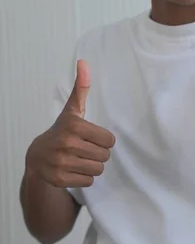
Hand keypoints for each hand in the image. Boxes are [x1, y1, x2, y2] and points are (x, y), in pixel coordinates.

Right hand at [26, 60, 114, 187]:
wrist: (37, 157)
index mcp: (74, 125)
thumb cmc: (62, 131)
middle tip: (85, 149)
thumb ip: (81, 88)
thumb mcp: (72, 110)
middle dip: (98, 154)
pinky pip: (89, 181)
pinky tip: (73, 169)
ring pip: (98, 169)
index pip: (109, 140)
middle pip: (105, 156)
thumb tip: (83, 61)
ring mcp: (62, 163)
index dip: (103, 140)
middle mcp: (67, 144)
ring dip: (92, 166)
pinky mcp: (60, 179)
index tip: (91, 138)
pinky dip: (84, 177)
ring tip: (80, 159)